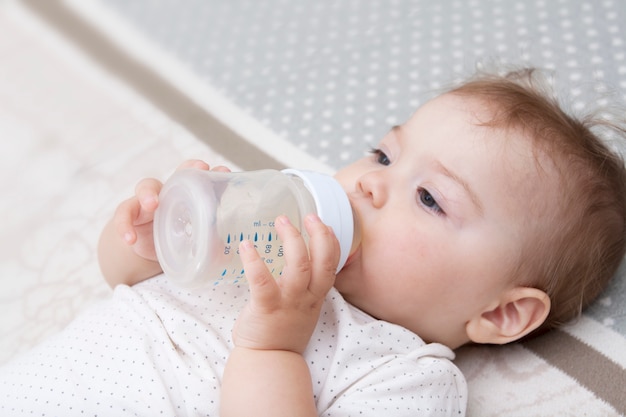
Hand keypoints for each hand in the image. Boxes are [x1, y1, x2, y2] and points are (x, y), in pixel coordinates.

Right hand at [99, 160, 230, 286]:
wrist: (150, 249)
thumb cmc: (179, 238)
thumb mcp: (196, 238)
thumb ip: (214, 239)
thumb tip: (240, 250)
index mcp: (188, 196)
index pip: (202, 179)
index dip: (213, 173)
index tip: (223, 171)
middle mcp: (170, 192)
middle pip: (176, 173)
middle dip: (186, 168)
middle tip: (197, 168)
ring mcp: (148, 201)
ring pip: (145, 187)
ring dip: (148, 194)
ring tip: (152, 205)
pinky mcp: (130, 215)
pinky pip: (123, 216)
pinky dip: (124, 227)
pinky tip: (130, 239)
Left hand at [233, 214, 339, 353]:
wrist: (270, 360)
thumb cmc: (284, 330)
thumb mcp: (305, 307)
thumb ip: (306, 286)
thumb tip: (301, 259)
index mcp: (316, 295)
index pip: (332, 265)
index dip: (332, 242)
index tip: (326, 224)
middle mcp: (307, 297)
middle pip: (322, 262)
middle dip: (319, 235)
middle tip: (308, 215)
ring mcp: (288, 302)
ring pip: (299, 267)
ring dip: (292, 240)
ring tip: (281, 221)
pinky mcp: (266, 307)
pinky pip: (262, 281)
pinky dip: (254, 261)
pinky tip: (246, 246)